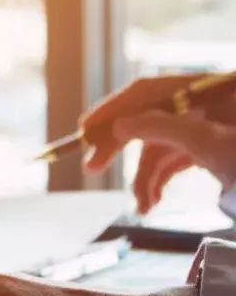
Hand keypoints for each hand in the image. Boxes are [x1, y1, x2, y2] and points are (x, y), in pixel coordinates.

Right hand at [81, 75, 235, 212]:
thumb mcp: (207, 141)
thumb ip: (161, 127)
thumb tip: (118, 126)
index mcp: (207, 89)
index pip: (148, 91)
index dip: (113, 108)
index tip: (85, 129)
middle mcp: (204, 103)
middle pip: (148, 118)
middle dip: (122, 149)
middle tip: (92, 167)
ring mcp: (207, 128)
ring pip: (158, 147)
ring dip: (144, 178)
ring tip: (141, 206)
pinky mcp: (210, 151)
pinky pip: (173, 161)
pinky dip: (159, 181)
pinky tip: (152, 202)